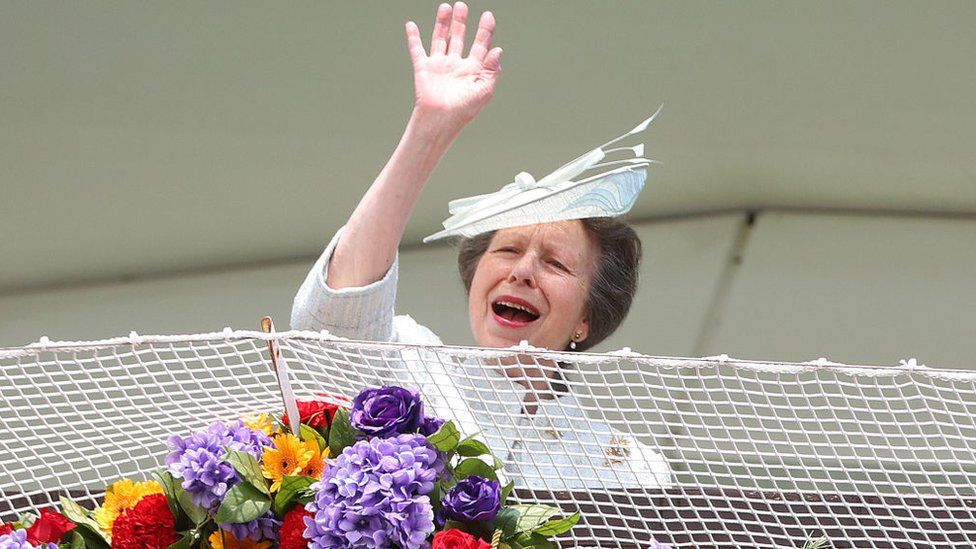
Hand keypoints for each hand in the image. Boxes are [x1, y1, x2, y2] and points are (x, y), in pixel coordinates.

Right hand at [406, 2, 501, 126]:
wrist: (441, 120)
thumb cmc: (464, 110)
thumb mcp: (484, 90)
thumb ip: (492, 69)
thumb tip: (498, 50)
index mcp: (472, 70)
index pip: (481, 45)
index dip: (485, 30)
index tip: (488, 16)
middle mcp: (456, 65)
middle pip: (459, 37)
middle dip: (461, 21)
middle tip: (462, 6)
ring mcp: (439, 66)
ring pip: (441, 39)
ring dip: (442, 23)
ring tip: (445, 7)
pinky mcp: (424, 68)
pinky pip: (417, 49)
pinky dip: (413, 37)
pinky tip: (411, 25)